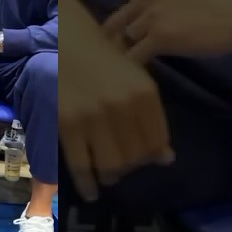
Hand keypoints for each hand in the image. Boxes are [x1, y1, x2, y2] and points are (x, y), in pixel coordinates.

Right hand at [60, 37, 173, 202]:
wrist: (66, 40)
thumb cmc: (102, 59)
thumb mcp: (135, 81)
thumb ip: (150, 117)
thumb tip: (166, 159)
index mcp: (145, 94)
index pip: (156, 143)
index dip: (150, 157)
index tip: (141, 159)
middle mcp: (123, 106)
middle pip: (135, 158)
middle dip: (129, 168)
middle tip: (120, 166)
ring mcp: (94, 116)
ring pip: (112, 166)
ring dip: (111, 176)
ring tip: (106, 175)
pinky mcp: (68, 124)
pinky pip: (81, 165)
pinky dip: (88, 184)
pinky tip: (90, 190)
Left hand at [103, 0, 231, 63]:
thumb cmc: (222, 7)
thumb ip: (159, 5)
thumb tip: (143, 25)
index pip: (124, 9)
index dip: (120, 30)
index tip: (120, 44)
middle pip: (116, 25)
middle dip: (115, 43)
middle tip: (115, 62)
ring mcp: (151, 17)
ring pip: (123, 42)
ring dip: (125, 56)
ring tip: (127, 71)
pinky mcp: (158, 38)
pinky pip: (134, 57)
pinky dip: (134, 67)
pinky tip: (138, 76)